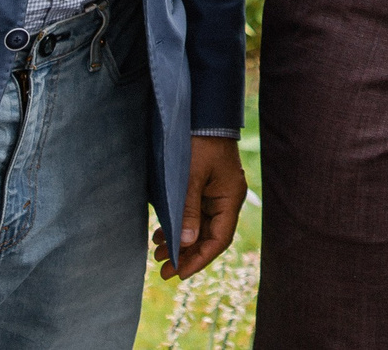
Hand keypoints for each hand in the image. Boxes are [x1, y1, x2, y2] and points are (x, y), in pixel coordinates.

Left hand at [155, 136, 249, 280]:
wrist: (203, 115)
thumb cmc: (199, 143)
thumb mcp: (191, 177)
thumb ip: (188, 210)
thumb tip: (185, 244)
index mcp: (230, 199)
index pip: (219, 239)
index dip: (199, 259)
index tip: (179, 272)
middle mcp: (225, 200)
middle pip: (208, 236)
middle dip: (185, 254)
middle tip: (162, 271)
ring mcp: (215, 194)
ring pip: (198, 227)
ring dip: (179, 242)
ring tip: (157, 254)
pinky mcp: (204, 187)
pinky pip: (192, 214)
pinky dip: (178, 226)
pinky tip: (161, 233)